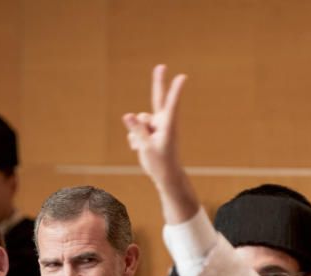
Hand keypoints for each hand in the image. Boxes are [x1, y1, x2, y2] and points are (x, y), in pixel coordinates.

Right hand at [123, 64, 198, 222]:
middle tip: (161, 66)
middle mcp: (163, 122)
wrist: (164, 175)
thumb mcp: (147, 147)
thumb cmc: (161, 162)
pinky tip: (139, 148)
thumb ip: (137, 130)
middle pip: (158, 99)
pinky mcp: (148, 131)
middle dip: (158, 83)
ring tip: (144, 146)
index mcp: (168, 126)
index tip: (182, 77)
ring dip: (136, 132)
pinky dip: (134, 139)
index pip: (171, 105)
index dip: (175, 91)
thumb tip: (128, 114)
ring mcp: (155, 125)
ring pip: (139, 120)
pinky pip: (134, 129)